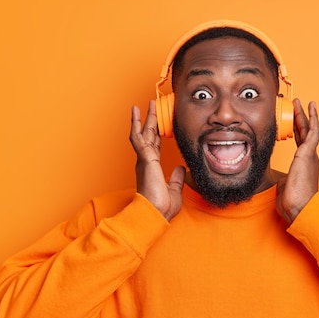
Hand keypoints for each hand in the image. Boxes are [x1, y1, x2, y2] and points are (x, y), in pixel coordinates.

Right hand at [129, 100, 184, 220]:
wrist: (155, 213)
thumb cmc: (162, 206)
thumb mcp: (175, 189)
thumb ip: (177, 177)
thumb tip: (181, 168)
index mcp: (153, 167)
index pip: (156, 146)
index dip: (158, 134)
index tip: (161, 125)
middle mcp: (146, 161)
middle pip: (149, 136)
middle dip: (151, 120)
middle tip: (152, 106)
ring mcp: (144, 159)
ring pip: (143, 133)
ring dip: (144, 118)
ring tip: (144, 104)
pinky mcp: (144, 158)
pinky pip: (138, 137)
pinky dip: (136, 124)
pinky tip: (136, 112)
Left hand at [276, 99, 318, 222]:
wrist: (300, 208)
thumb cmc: (293, 202)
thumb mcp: (284, 187)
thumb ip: (283, 179)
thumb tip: (280, 179)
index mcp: (303, 165)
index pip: (301, 143)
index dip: (298, 131)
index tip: (294, 121)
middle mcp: (309, 158)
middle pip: (305, 133)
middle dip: (301, 118)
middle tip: (297, 106)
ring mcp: (310, 155)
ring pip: (309, 130)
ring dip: (305, 115)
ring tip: (301, 102)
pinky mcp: (309, 154)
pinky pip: (313, 132)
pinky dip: (312, 118)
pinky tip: (310, 108)